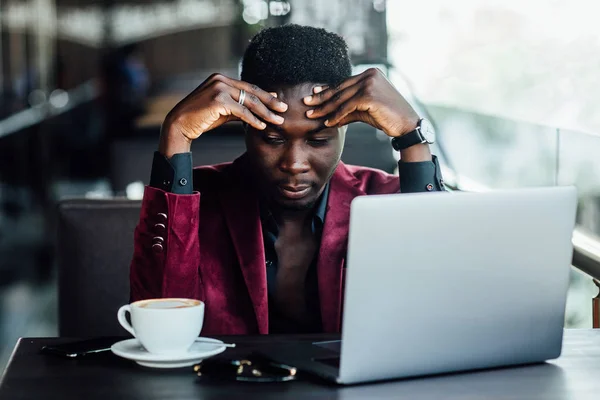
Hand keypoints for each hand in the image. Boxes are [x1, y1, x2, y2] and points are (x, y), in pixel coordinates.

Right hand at [159, 73, 287, 156]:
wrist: (180, 124)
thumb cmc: (201, 118)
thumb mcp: (222, 110)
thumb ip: (238, 107)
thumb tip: (257, 109)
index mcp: (221, 79)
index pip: (248, 87)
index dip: (265, 95)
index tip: (277, 101)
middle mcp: (220, 80)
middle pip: (252, 92)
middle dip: (270, 102)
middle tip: (284, 109)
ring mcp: (219, 88)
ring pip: (249, 101)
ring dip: (266, 112)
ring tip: (278, 120)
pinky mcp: (218, 100)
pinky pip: (242, 111)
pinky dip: (253, 119)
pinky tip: (262, 126)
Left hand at [303, 68, 418, 137]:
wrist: (407, 124)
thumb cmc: (388, 117)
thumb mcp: (365, 111)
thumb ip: (348, 111)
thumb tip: (330, 118)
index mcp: (370, 74)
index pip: (343, 83)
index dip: (327, 90)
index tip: (313, 94)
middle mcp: (369, 75)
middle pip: (339, 89)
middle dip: (321, 98)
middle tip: (306, 103)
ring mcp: (369, 83)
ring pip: (341, 98)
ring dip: (325, 109)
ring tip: (312, 115)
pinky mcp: (369, 95)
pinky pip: (347, 107)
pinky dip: (336, 116)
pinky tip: (328, 123)